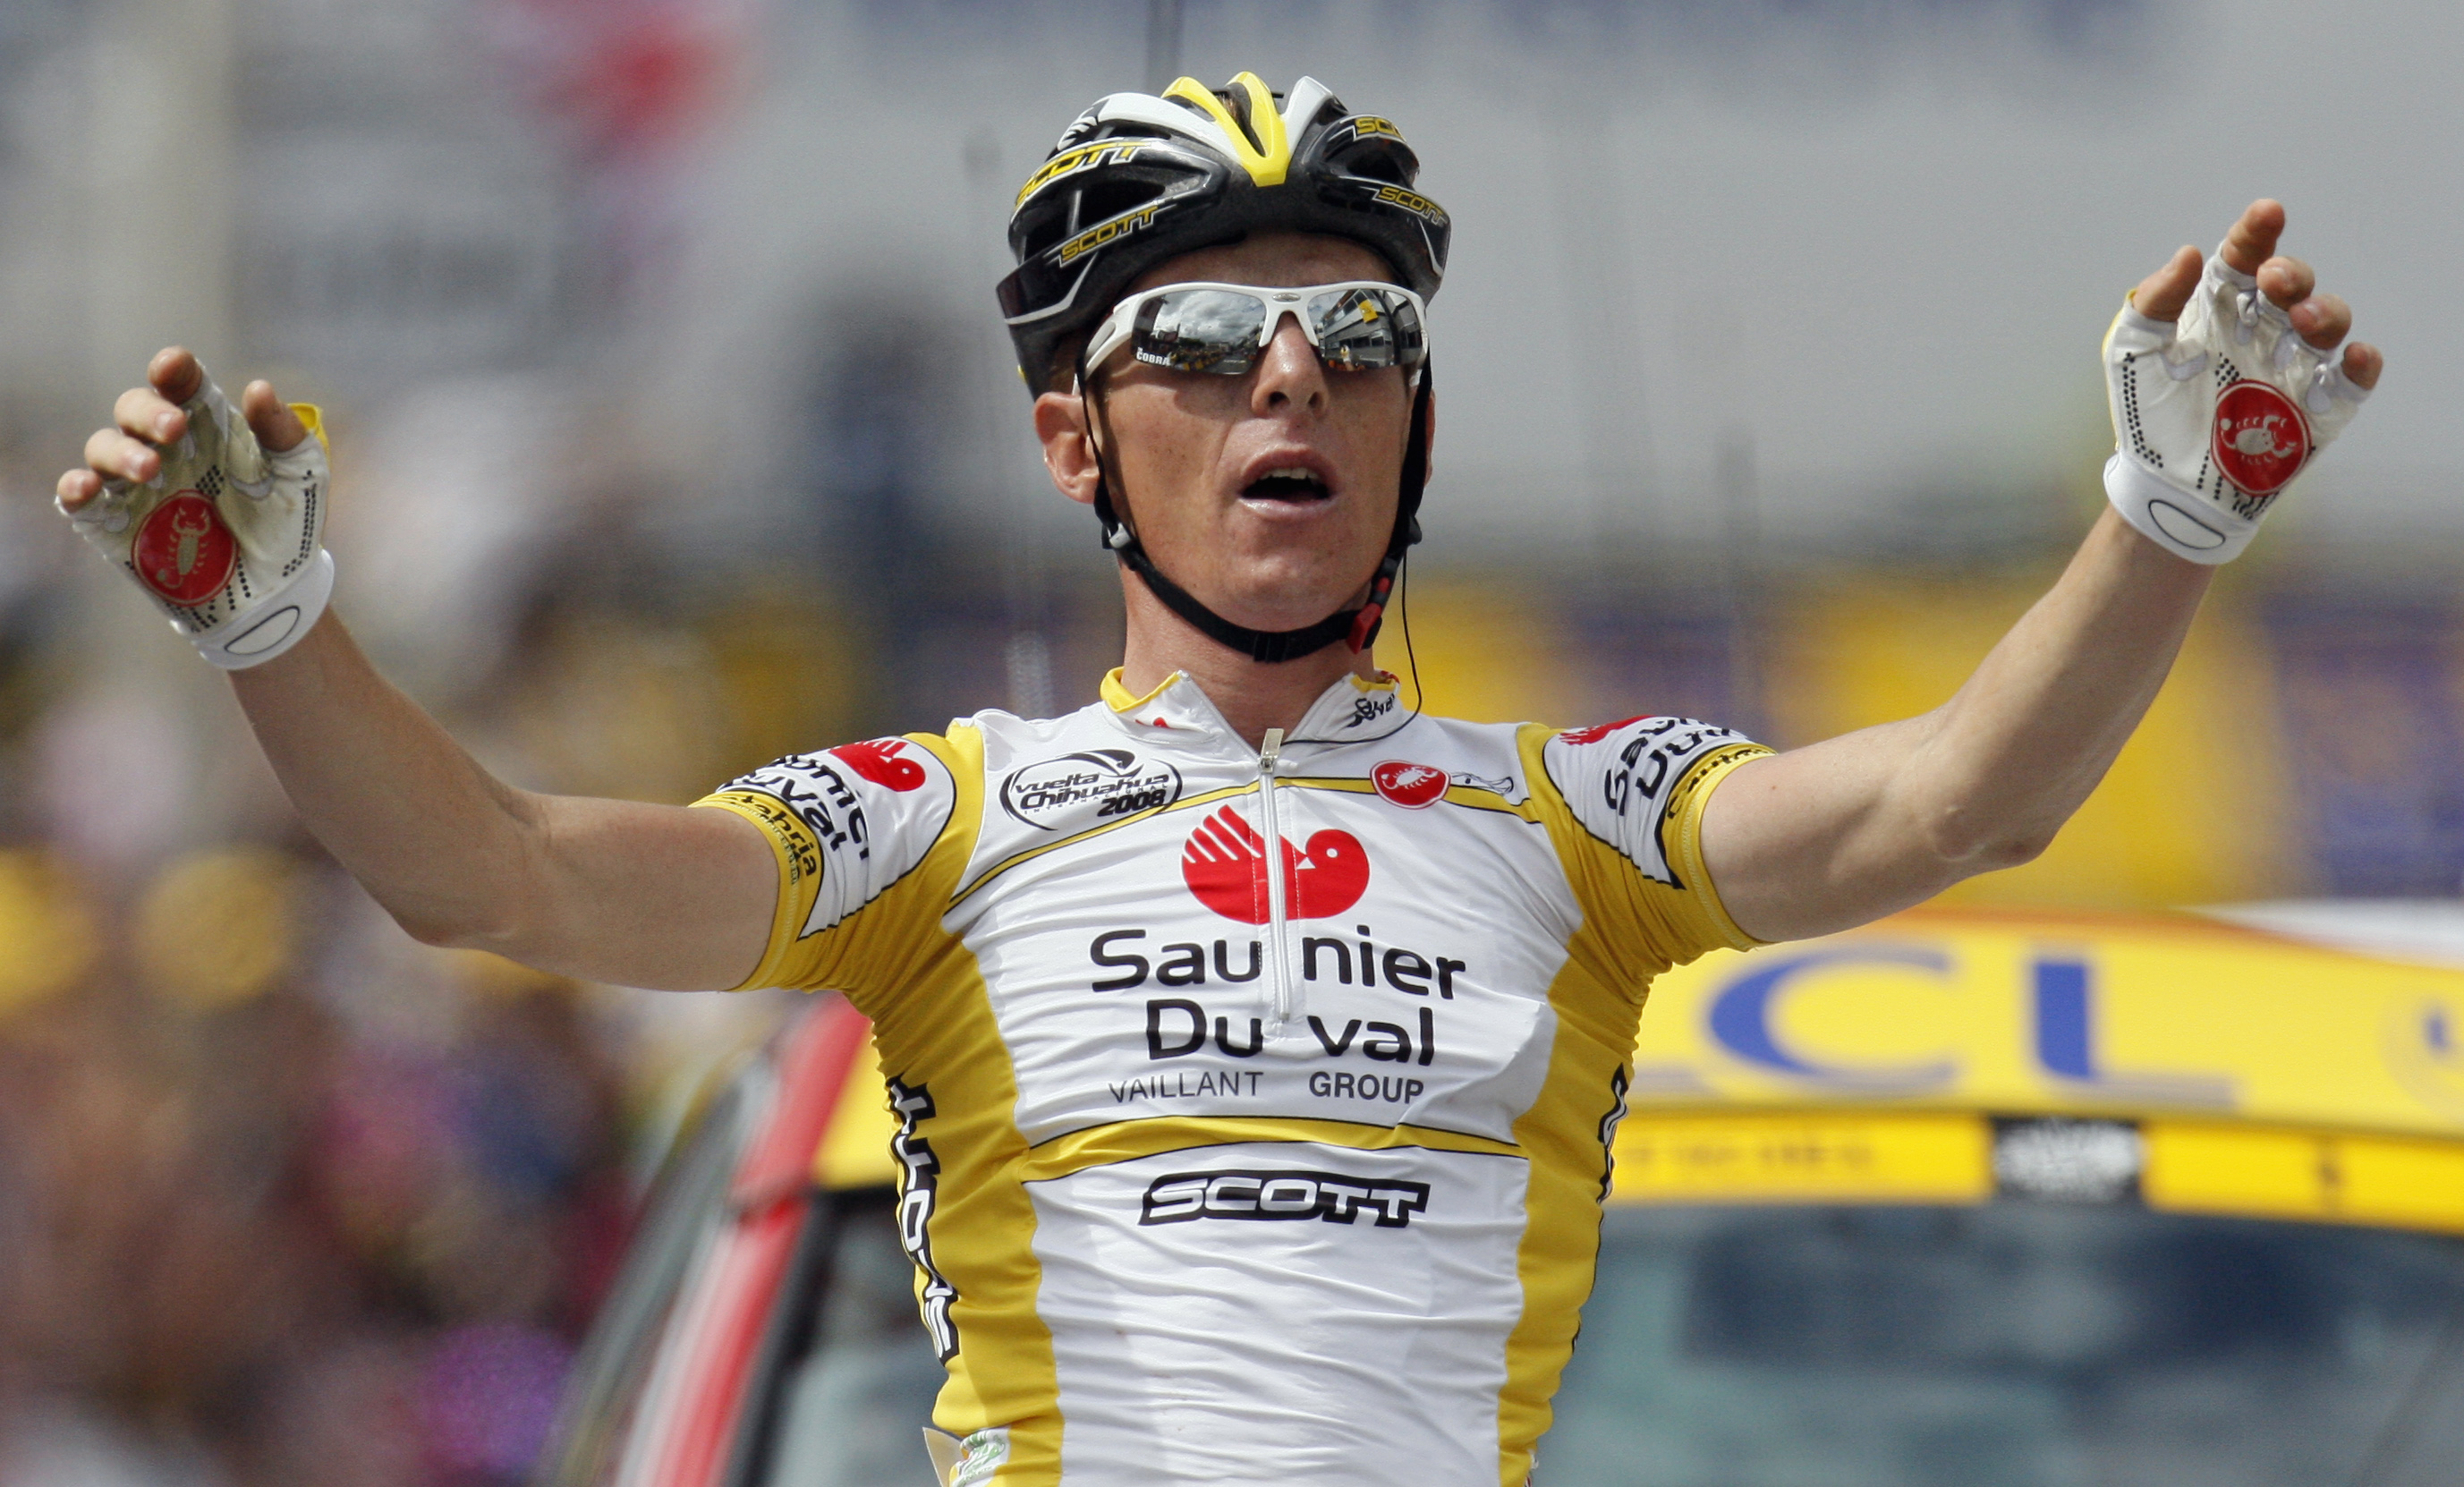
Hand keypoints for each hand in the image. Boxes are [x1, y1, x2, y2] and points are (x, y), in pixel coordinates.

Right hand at [54, 346, 308, 512]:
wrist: (275, 585)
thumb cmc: (285, 519)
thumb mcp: (299, 474)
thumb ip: (282, 433)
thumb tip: (258, 388)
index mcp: (206, 423)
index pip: (180, 384)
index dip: (172, 369)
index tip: (173, 365)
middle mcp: (164, 446)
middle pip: (133, 408)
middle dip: (148, 412)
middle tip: (175, 428)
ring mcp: (135, 484)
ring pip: (104, 448)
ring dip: (121, 452)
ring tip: (151, 470)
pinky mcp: (114, 523)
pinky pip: (80, 500)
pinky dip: (75, 488)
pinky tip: (87, 488)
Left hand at [2130, 198, 2382, 392]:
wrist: (2162, 482)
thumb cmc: (2146, 412)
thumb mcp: (2134, 351)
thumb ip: (2157, 301)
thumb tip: (2189, 252)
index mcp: (2220, 308)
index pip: (2244, 258)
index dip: (2257, 234)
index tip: (2268, 214)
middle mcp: (2262, 330)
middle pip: (2292, 285)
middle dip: (2290, 274)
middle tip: (2272, 280)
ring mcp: (2293, 367)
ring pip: (2327, 322)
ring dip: (2324, 312)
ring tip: (2302, 319)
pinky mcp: (2318, 409)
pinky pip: (2352, 381)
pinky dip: (2361, 365)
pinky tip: (2353, 356)